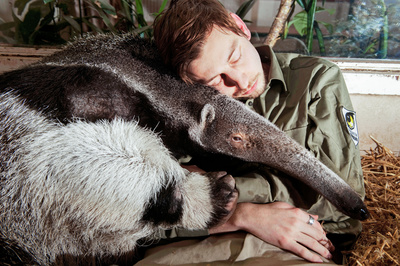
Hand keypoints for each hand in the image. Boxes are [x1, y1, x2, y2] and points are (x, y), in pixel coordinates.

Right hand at [210, 202, 334, 262]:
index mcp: (297, 212)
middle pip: (316, 234)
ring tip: (329, 256)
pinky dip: (312, 256)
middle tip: (331, 248)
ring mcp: (291, 233)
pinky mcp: (285, 242)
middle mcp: (296, 222)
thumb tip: (314, 217)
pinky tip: (319, 260)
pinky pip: (302, 251)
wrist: (253, 216)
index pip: (315, 223)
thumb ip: (301, 212)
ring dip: (323, 251)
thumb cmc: (267, 210)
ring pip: (312, 243)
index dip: (322, 231)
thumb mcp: (285, 206)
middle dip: (326, 242)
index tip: (325, 237)